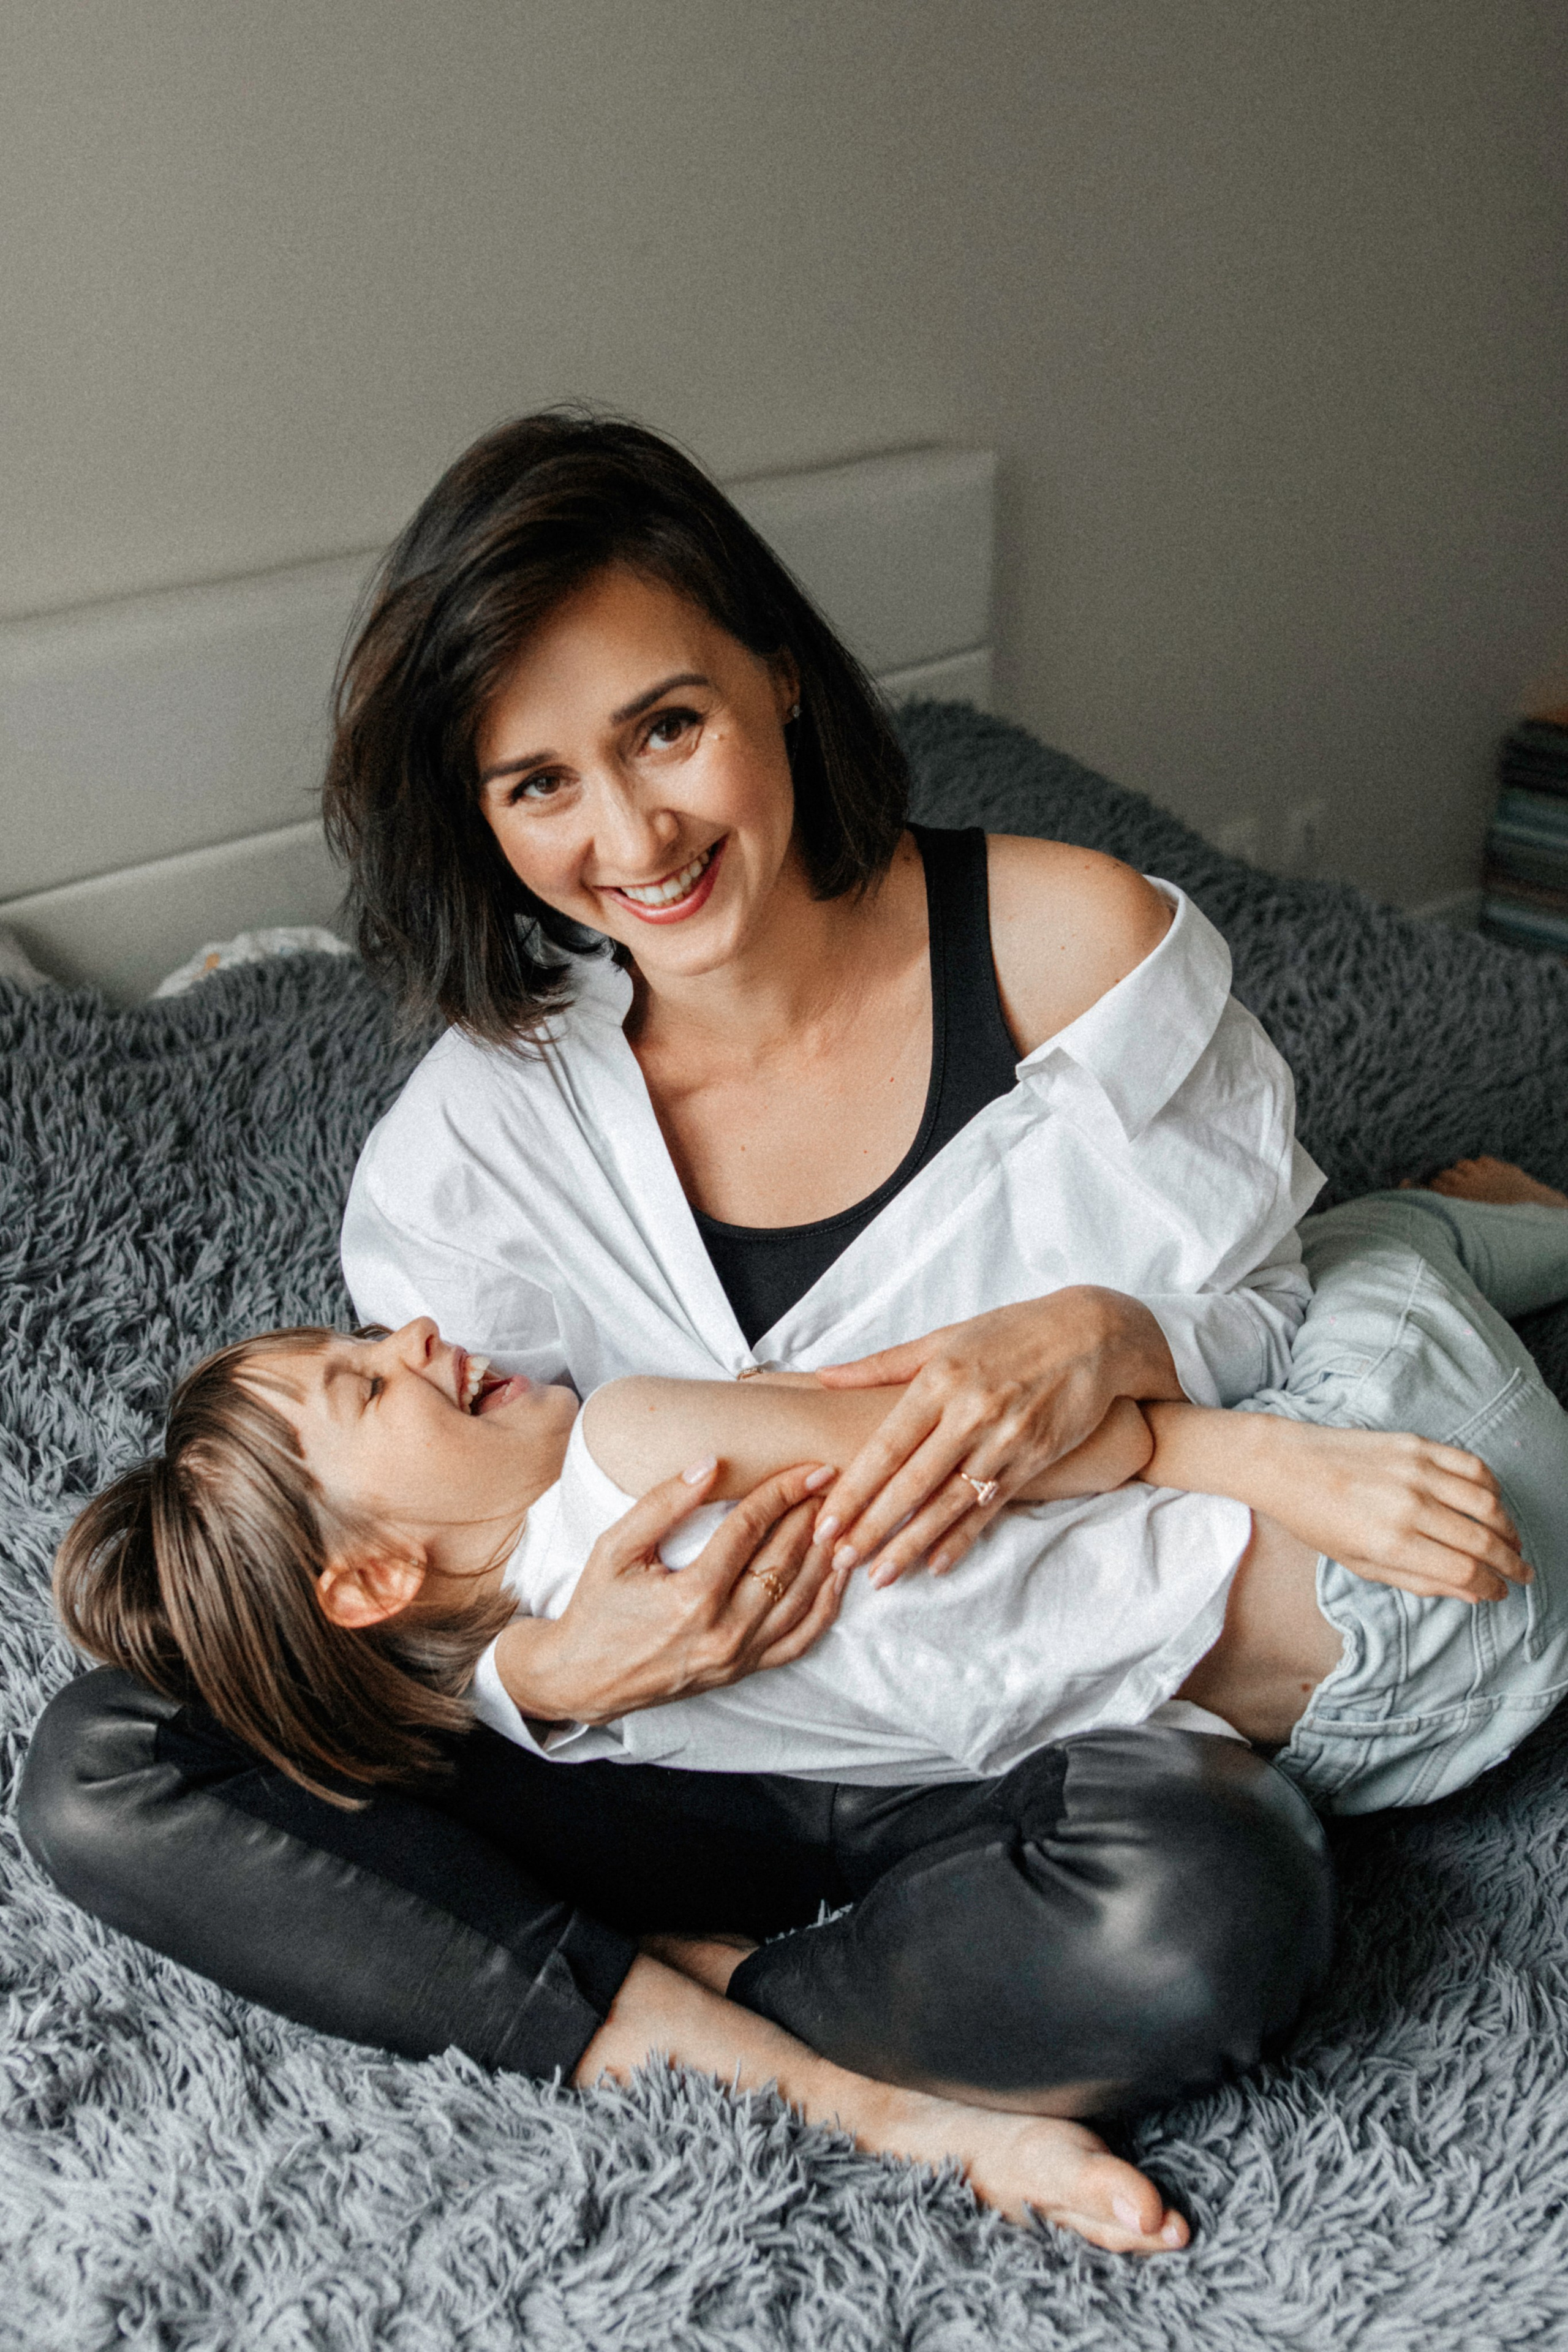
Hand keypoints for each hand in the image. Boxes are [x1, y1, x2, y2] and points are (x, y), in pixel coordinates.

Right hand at [504, 1461, 841, 1723]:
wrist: (581, 1678)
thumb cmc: (596, 1608)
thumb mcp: (614, 1548)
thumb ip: (662, 1504)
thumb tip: (710, 1464)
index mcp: (692, 1596)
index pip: (751, 1529)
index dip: (784, 1492)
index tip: (811, 1468)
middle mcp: (724, 1631)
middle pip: (785, 1561)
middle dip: (813, 1516)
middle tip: (836, 1482)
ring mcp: (738, 1656)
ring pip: (802, 1600)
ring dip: (826, 1556)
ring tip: (842, 1517)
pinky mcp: (743, 1671)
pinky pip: (800, 1639)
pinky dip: (826, 1605)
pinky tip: (837, 1575)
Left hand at [812, 1287, 1179, 1584]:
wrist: (1094, 1334)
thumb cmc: (1012, 1331)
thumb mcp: (946, 1337)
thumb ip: (883, 1365)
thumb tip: (823, 1377)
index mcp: (941, 1380)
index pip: (887, 1445)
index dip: (854, 1488)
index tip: (825, 1522)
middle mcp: (972, 1413)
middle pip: (913, 1482)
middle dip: (873, 1527)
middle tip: (839, 1562)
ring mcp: (1006, 1440)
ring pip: (950, 1503)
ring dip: (912, 1544)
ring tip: (880, 1575)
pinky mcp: (1034, 1459)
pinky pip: (991, 1507)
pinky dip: (963, 1538)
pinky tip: (936, 1565)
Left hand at [1236, 1417, 1527, 1601]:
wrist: (1285, 1463)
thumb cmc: (1316, 1520)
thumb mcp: (1360, 1564)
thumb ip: (1419, 1580)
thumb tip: (1472, 1592)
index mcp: (1392, 1542)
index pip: (1465, 1571)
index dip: (1491, 1586)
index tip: (1500, 1592)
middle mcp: (1409, 1505)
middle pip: (1483, 1540)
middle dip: (1511, 1563)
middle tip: (1522, 1574)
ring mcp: (1415, 1470)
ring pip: (1486, 1503)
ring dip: (1508, 1528)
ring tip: (1511, 1543)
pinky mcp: (1416, 1444)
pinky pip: (1471, 1465)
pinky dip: (1491, 1487)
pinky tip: (1492, 1504)